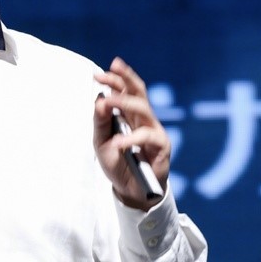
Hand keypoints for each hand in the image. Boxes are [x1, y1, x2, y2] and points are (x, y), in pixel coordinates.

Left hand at [93, 57, 169, 209]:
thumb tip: (99, 100)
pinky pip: (147, 136)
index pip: (126, 90)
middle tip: (107, 71)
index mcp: (129, 115)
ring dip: (123, 102)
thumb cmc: (118, 163)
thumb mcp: (101, 142)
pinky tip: (118, 143)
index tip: (98, 73)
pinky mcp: (162, 145)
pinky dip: (131, 138)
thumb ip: (101, 122)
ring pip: (143, 108)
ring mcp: (154, 130)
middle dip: (123, 79)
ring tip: (107, 102)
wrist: (131, 190)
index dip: (116, 79)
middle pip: (138, 92)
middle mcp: (143, 119)